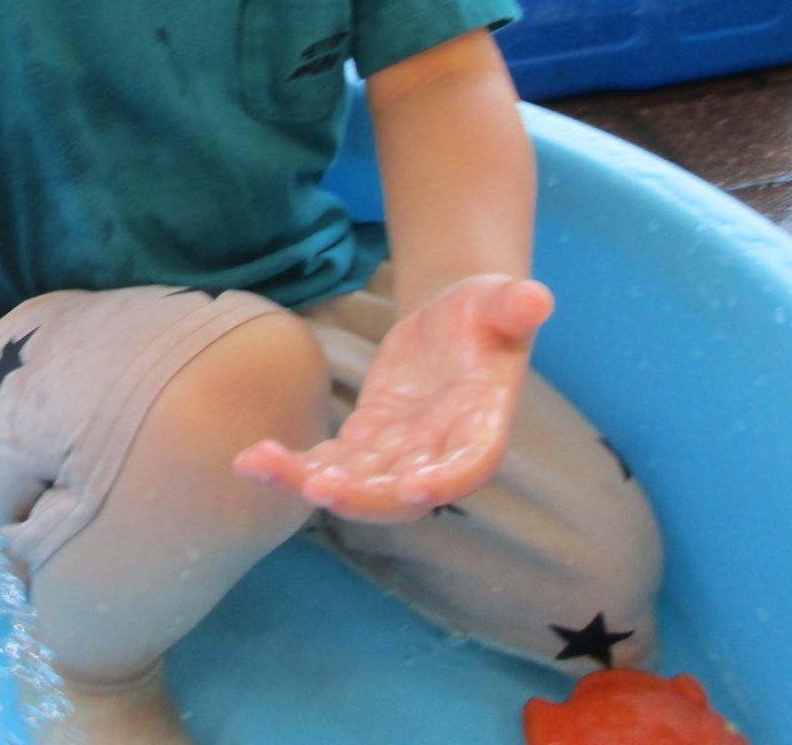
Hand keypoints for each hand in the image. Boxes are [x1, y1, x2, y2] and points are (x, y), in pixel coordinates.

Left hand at [233, 274, 552, 522]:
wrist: (459, 320)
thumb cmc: (489, 310)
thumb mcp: (502, 299)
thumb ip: (515, 305)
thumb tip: (537, 297)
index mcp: (481, 426)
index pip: (467, 465)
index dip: (444, 481)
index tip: (414, 489)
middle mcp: (439, 453)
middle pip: (400, 491)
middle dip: (361, 494)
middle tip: (318, 486)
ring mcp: (401, 452)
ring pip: (356, 482)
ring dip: (310, 481)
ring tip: (260, 465)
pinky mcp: (369, 439)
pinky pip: (333, 461)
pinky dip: (297, 465)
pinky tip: (254, 460)